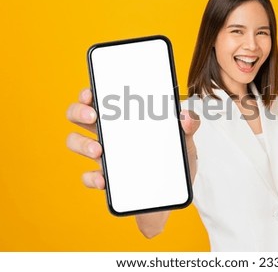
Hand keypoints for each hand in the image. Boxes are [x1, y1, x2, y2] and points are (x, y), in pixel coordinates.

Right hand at [66, 88, 199, 188]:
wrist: (174, 196)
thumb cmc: (176, 163)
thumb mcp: (186, 142)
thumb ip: (189, 127)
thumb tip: (186, 116)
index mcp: (126, 120)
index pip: (101, 99)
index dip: (89, 93)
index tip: (91, 93)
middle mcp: (110, 135)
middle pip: (79, 116)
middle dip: (78, 111)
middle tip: (93, 117)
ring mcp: (105, 157)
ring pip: (76, 142)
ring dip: (81, 143)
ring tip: (98, 150)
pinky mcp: (106, 180)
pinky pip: (88, 176)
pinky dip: (91, 177)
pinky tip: (103, 179)